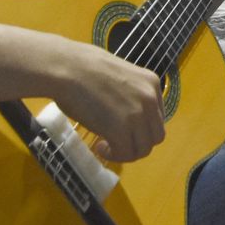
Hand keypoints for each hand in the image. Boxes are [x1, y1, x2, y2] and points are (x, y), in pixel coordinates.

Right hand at [51, 40, 165, 162]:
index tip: (124, 129)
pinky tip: (100, 146)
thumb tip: (126, 115)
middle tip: (116, 142)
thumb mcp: (119, 77)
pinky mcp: (121, 129)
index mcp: (152, 83)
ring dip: (126, 152)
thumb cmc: (83, 68)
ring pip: (143, 149)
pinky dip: (114, 156)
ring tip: (105, 145)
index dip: (141, 128)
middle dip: (137, 143)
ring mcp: (138, 115)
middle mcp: (150, 99)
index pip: (157, 117)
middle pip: (156, 136)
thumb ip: (130, 95)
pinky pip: (126, 154)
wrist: (67, 68)